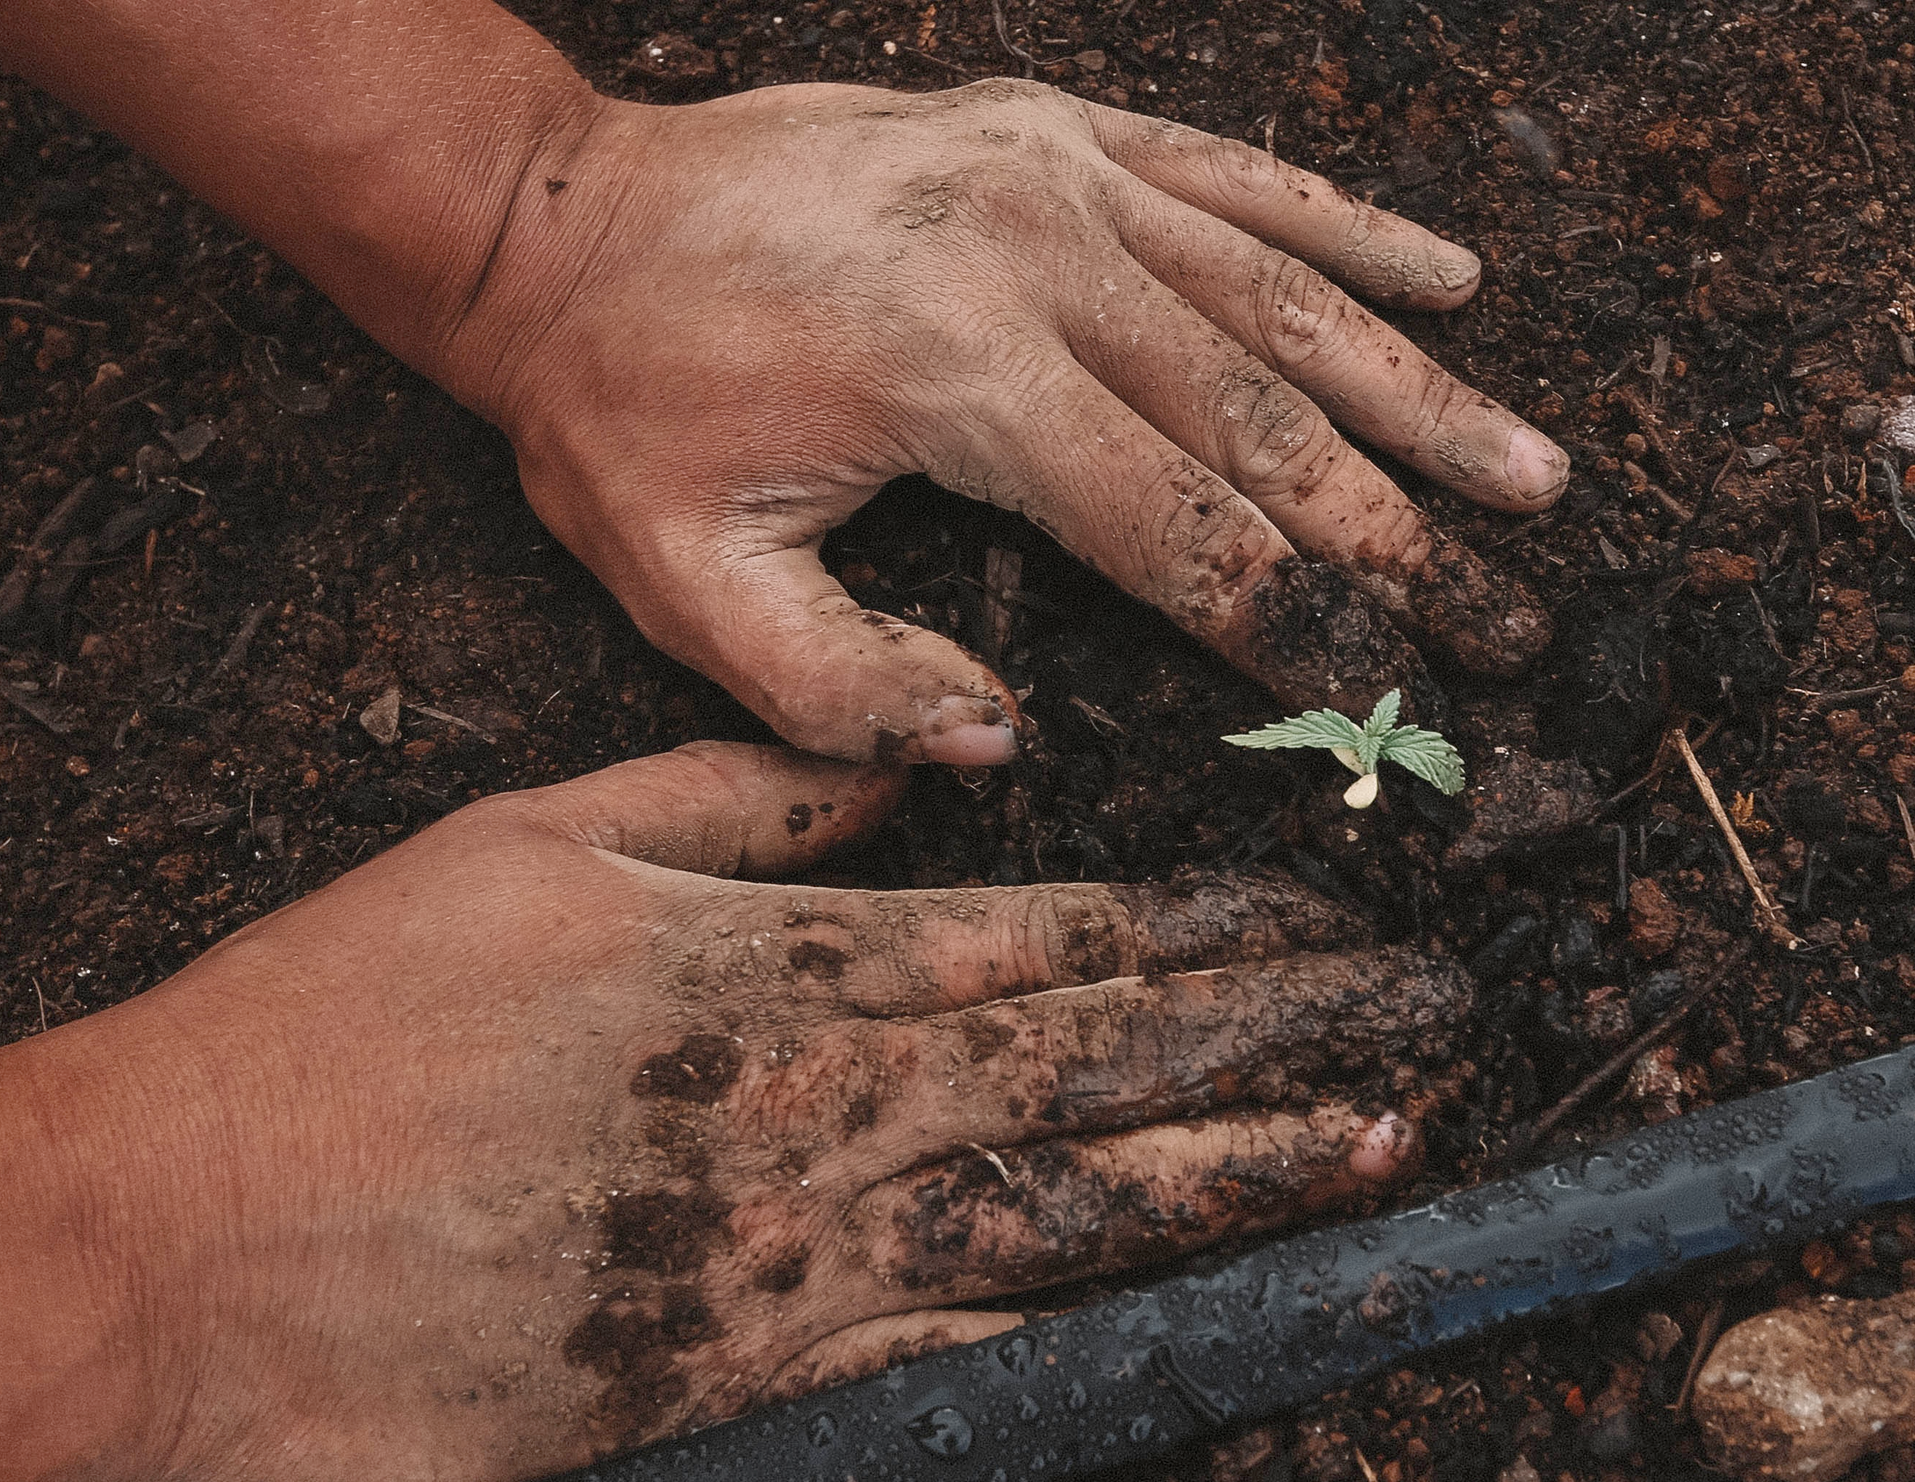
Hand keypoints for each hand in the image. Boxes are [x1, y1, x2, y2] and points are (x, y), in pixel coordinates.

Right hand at [0, 743, 1468, 1481]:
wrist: (182, 1225)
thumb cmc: (348, 1012)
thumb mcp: (541, 838)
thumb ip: (742, 799)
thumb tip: (905, 772)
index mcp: (780, 965)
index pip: (1051, 935)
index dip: (1210, 925)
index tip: (1328, 915)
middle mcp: (819, 1105)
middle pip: (1101, 1062)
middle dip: (1284, 1035)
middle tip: (1433, 1017)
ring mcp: (793, 1254)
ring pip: (1070, 1209)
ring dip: (1237, 1174)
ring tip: (1379, 1147)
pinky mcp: (738, 1382)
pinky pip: (952, 1356)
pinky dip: (1088, 1333)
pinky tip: (1203, 1316)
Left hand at [449, 79, 1569, 761]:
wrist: (557, 224)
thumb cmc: (618, 410)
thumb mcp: (688, 587)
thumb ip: (845, 691)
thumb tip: (1003, 745)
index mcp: (956, 376)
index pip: (1179, 529)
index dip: (1298, 629)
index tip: (1396, 701)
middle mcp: (1033, 254)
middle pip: (1267, 419)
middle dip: (1398, 539)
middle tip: (1511, 624)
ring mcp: (1050, 172)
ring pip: (1282, 296)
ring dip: (1418, 394)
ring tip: (1531, 476)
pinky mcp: (1046, 129)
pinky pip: (1231, 178)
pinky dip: (1346, 232)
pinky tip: (1450, 277)